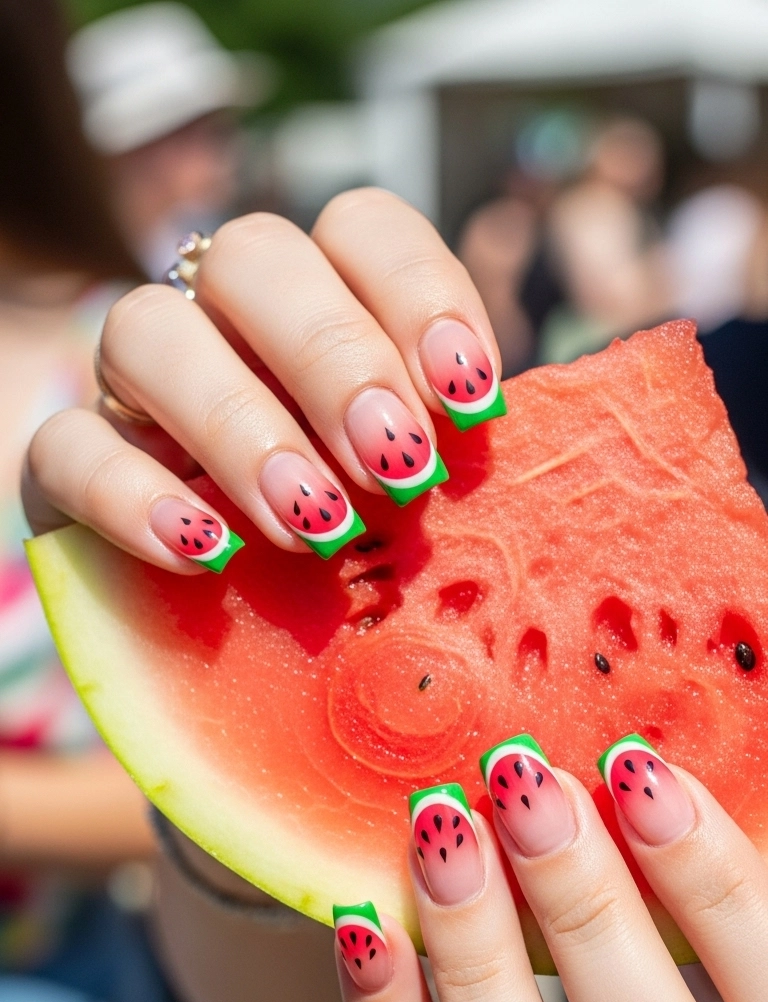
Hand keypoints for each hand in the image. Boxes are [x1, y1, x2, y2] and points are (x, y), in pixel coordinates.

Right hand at [23, 190, 502, 568]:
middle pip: (253, 255)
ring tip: (313, 522)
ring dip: (240, 423)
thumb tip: (509, 435)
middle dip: (333, 357)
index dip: (420, 293)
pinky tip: (206, 551)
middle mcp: (225, 321)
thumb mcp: (418, 499)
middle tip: (393, 465)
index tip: (470, 397)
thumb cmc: (356, 555)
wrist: (241, 647)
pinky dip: (134, 495)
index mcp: (326, 306)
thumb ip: (450, 452)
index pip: (362, 228)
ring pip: (145, 328)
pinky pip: (67, 445)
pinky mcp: (71, 465)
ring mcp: (138, 387)